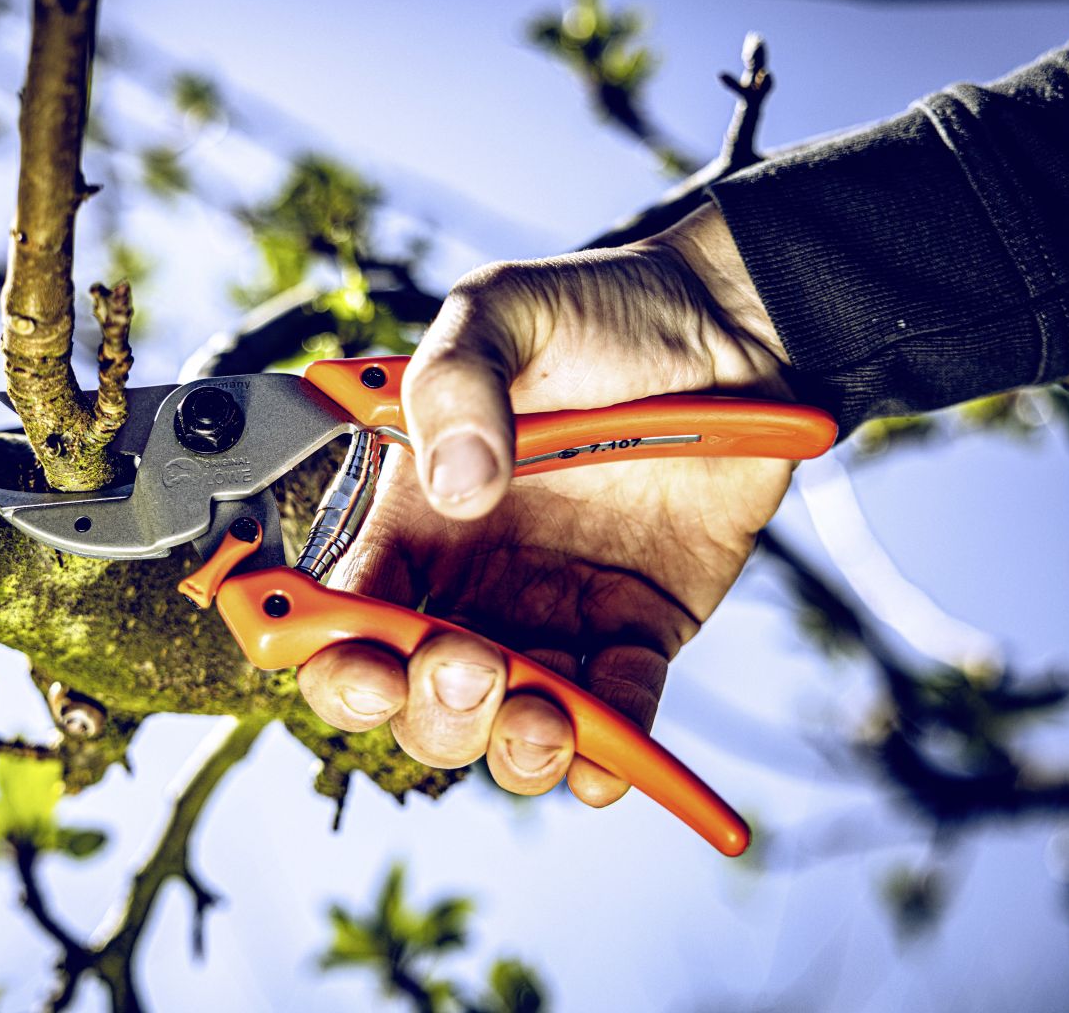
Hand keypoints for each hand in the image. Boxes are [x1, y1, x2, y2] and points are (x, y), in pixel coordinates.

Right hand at [296, 204, 798, 804]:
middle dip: (430, 708)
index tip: (362, 664)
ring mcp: (554, 611)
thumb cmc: (603, 312)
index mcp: (416, 514)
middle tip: (469, 663)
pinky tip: (608, 756)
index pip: (347, 611)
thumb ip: (456, 380)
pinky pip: (617, 712)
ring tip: (541, 718)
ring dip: (511, 749)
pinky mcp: (637, 630)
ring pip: (507, 725)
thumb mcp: (504, 310)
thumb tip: (457, 487)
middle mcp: (472, 579)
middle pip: (419, 694)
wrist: (732, 327)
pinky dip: (611, 754)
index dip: (336, 658)